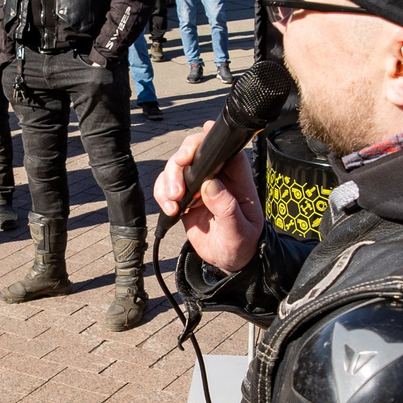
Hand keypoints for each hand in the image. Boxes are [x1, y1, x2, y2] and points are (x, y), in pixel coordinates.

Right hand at [155, 124, 263, 274]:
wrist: (228, 261)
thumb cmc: (242, 244)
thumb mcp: (239, 232)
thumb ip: (227, 209)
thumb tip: (212, 185)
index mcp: (238, 180)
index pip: (227, 151)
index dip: (210, 141)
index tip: (194, 146)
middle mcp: (218, 177)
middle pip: (196, 151)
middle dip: (180, 161)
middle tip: (176, 187)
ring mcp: (199, 185)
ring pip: (177, 167)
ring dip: (168, 180)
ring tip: (172, 204)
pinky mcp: (185, 197)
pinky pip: (167, 186)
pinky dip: (161, 194)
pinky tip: (169, 210)